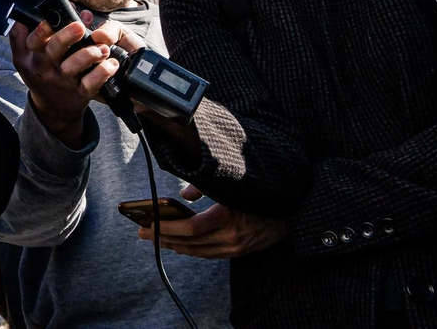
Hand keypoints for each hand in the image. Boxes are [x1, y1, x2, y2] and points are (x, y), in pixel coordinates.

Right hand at [10, 14, 120, 147]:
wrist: (54, 108)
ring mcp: (65, 81)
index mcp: (33, 57)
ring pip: (72, 68)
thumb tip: (49, 9)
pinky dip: (102, 74)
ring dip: (87, 55)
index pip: (31, 42)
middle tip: (79, 26)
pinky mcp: (81, 92)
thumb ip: (30, 32)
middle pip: (52, 51)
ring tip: (102, 47)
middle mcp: (47, 69)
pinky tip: (111, 64)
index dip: (39, 31)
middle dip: (65, 37)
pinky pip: (91, 85)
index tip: (49, 21)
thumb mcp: (26, 56)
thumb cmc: (43, 72)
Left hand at [136, 190, 286, 258]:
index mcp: (229, 218)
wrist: (294, 208)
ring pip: (198, 252)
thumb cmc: (260, 190)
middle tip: (142, 232)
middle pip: (190, 243)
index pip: (191, 228)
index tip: (148, 223)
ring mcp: (237, 247)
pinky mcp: (240, 251)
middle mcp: (232, 237)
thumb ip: (204, 187)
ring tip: (155, 238)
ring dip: (174, 245)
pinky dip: (192, 250)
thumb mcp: (232, 183)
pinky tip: (179, 245)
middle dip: (163, 238)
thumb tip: (184, 197)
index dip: (167, 227)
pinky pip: (209, 254)